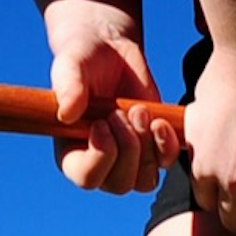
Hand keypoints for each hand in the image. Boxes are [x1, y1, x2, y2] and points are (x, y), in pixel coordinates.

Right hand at [42, 0, 166, 194]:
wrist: (110, 51)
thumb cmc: (83, 59)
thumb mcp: (70, 66)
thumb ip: (68, 86)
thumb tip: (67, 112)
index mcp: (71, 153)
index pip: (86, 177)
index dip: (100, 156)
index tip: (103, 121)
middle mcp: (100, 163)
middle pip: (120, 184)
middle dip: (129, 148)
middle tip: (126, 111)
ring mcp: (128, 159)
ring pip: (145, 180)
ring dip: (149, 148)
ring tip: (141, 110)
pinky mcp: (152, 147)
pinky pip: (165, 163)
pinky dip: (167, 146)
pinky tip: (160, 121)